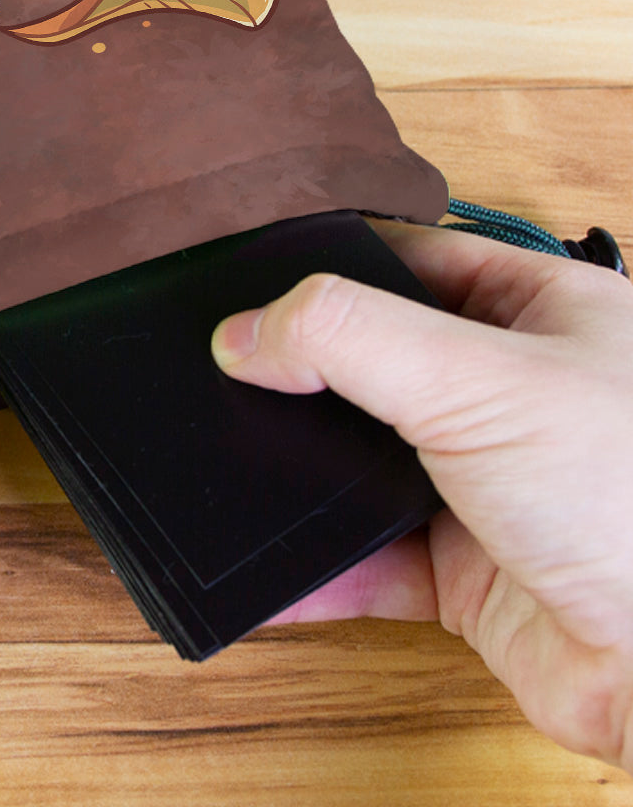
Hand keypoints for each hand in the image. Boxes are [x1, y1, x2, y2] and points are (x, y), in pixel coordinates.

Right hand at [211, 221, 632, 771]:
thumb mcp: (476, 378)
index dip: (337, 268)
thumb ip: (348, 337)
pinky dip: (320, 567)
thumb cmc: (630, 502)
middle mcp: (517, 395)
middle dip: (308, 377)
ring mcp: (489, 484)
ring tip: (242, 465)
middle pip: (380, 363)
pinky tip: (277, 568)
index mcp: (543, 314)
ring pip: (367, 463)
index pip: (416, 260)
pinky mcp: (466, 568)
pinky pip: (369, 556)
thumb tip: (248, 332)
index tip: (259, 285)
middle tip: (236, 375)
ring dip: (308, 475)